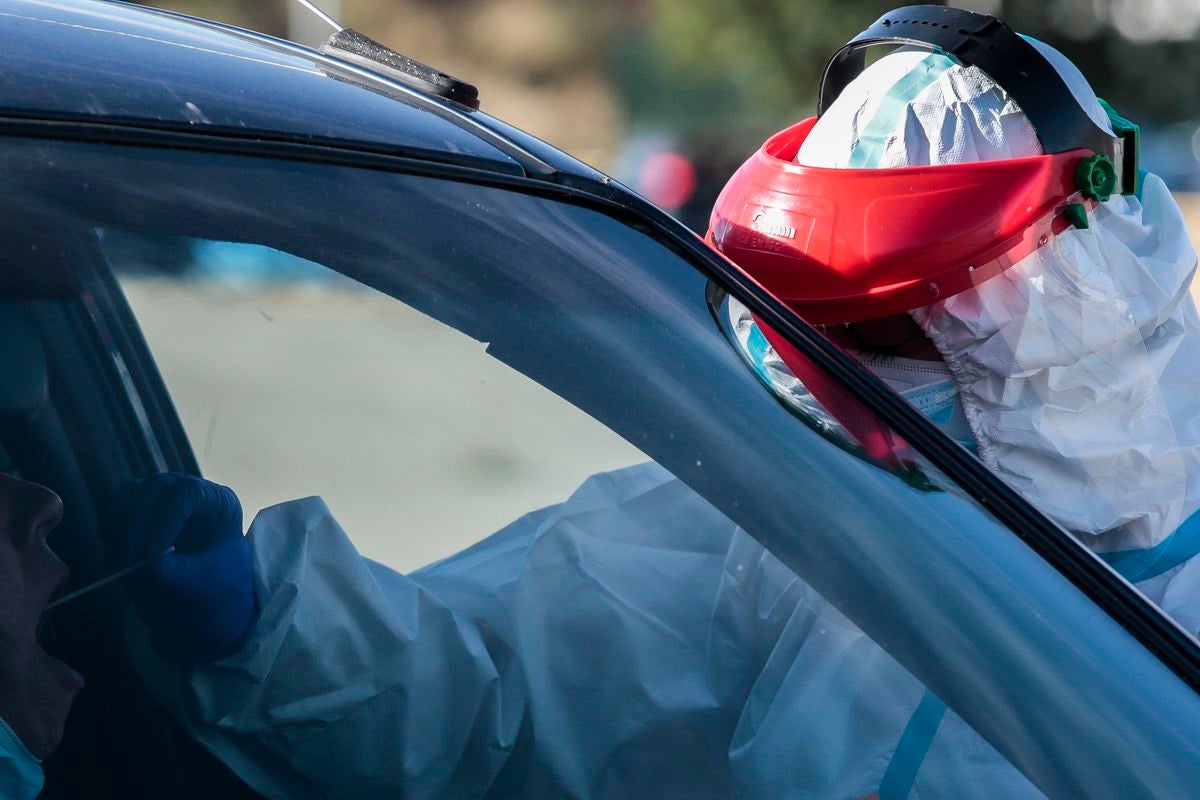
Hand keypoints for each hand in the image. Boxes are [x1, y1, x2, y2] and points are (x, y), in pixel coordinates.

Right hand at [103, 473, 256, 664]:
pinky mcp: (135, 511)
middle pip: (154, 488)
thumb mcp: (202, 584)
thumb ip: (177, 573)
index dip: (165, 519)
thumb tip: (148, 563)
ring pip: (128, 495)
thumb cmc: (213, 586)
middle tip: (127, 565)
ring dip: (119, 530)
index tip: (150, 555)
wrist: (202, 596)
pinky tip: (117, 562)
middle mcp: (189, 492)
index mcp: (219, 502)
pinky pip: (113, 512)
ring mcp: (161, 497)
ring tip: (123, 568)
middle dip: (136, 527)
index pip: (188, 493)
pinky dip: (110, 534)